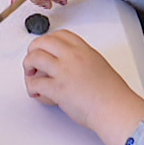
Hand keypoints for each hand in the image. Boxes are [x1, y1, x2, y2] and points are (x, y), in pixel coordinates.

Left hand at [22, 30, 143, 144]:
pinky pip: (35, 83)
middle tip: (32, 60)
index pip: (60, 35)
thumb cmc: (112, 94)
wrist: (116, 109)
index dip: (48, 40)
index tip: (45, 48)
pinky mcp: (57, 88)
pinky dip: (31, 88)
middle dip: (33, 49)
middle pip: (43, 42)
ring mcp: (64, 71)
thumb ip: (83, 61)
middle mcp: (72, 57)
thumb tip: (71, 66)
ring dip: (28, 66)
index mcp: (84, 50)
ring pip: (34, 58)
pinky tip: (36, 93)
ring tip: (31, 75)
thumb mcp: (99, 66)